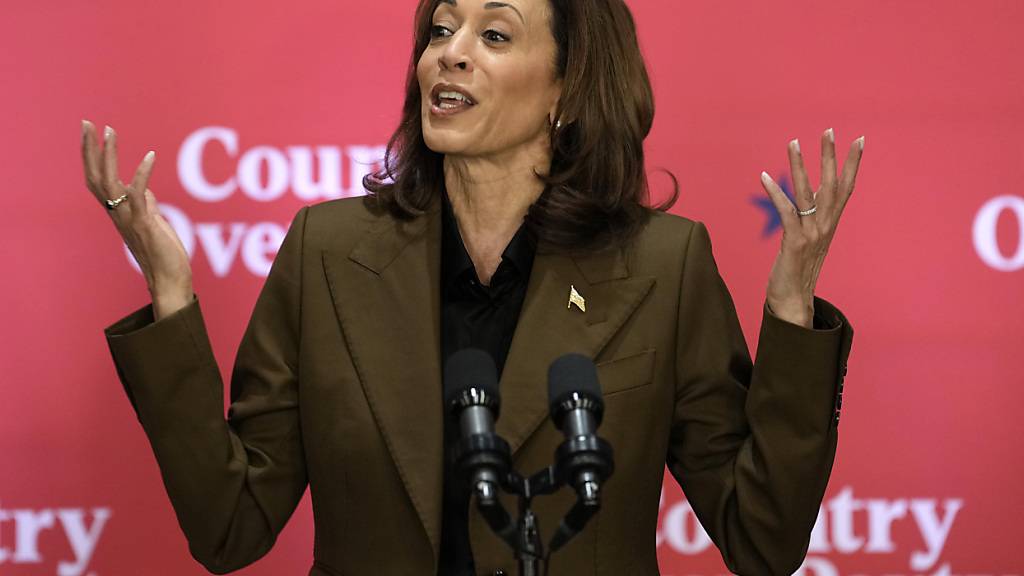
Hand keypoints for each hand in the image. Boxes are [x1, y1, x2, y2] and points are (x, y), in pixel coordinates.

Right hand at [81, 120, 192, 319]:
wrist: (170, 280)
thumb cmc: (163, 254)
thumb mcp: (153, 223)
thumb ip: (146, 205)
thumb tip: (145, 189)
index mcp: (118, 212)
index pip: (97, 180)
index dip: (92, 157)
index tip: (92, 132)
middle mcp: (118, 214)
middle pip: (94, 177)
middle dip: (90, 149)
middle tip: (88, 123)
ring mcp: (129, 218)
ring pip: (109, 183)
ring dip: (109, 155)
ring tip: (109, 131)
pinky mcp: (144, 224)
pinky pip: (138, 195)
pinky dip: (141, 174)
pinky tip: (150, 156)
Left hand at [759, 128, 863, 327]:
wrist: (794, 303)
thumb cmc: (798, 271)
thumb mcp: (809, 240)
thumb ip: (813, 217)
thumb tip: (813, 195)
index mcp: (830, 224)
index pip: (846, 188)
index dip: (853, 164)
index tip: (859, 139)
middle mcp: (825, 226)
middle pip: (833, 185)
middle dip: (831, 156)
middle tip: (829, 130)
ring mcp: (812, 234)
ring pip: (808, 193)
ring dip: (800, 166)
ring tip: (793, 143)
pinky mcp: (795, 243)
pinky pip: (786, 211)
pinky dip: (776, 192)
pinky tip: (765, 176)